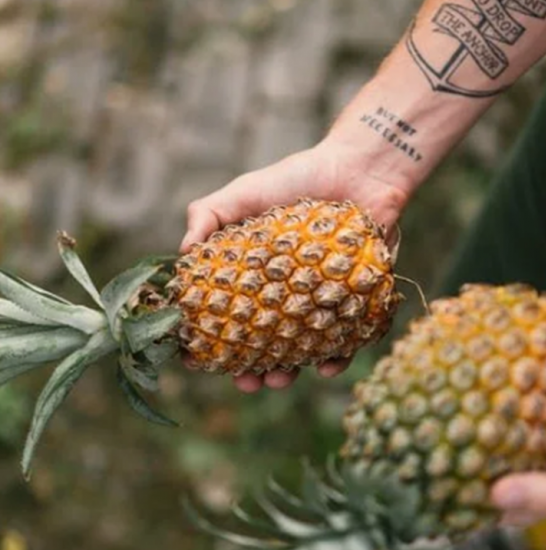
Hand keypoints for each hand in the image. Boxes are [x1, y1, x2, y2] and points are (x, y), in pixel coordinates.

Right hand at [180, 136, 409, 392]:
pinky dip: (338, 355)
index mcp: (258, 276)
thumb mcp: (244, 192)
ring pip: (304, 349)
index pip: (233, 316)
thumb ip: (208, 215)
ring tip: (281, 378)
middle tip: (248, 382)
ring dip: (290, 371)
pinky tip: (327, 365)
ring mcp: (323, 300)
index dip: (218, 341)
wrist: (360, 168)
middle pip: (266, 343)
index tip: (203, 359)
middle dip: (254, 370)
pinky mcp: (360, 299)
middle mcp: (289, 293)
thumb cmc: (298, 177)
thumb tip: (182, 256)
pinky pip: (349, 338)